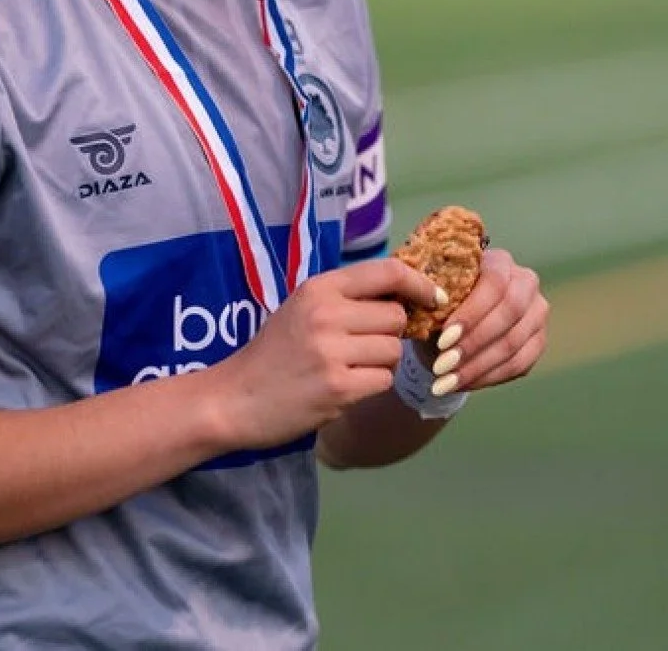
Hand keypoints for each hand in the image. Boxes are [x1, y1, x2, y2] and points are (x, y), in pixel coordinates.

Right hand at [208, 258, 445, 451]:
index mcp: (319, 288)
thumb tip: (405, 293)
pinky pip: (383, 379)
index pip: (387, 271)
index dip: (419, 283)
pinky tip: (345, 387)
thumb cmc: (275, 352)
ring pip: (393, 350)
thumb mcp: (303, 309)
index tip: (433, 297)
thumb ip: (347, 299)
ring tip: (351, 369)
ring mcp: (332, 350)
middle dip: (389, 333)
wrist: (236, 398)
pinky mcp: (339, 386)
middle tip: (363, 347)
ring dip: (382, 363)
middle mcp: (326, 313)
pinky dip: (372, 385)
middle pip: (396, 316)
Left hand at [430, 248, 549, 393]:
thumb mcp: (434, 293)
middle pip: (509, 314)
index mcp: (500, 261)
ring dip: (476, 367)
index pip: (495, 284)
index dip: (472, 313)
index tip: (444, 339)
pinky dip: (487, 377)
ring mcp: (536, 313)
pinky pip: (519, 365)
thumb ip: (435, 295)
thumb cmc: (440, 301)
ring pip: (512, 344)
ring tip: (445, 382)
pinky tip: (461, 384)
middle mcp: (526, 282)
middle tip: (442, 365)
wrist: (453, 322)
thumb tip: (427, 303)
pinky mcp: (538, 342)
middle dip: (473, 343)